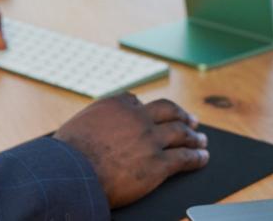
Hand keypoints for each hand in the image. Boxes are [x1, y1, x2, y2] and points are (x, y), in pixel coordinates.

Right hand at [55, 93, 208, 207]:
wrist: (73, 172)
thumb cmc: (70, 152)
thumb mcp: (80, 124)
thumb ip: (96, 121)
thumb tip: (98, 128)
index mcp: (116, 104)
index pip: (137, 101)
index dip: (148, 109)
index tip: (155, 113)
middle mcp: (136, 117)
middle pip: (167, 110)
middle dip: (181, 114)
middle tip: (191, 119)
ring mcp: (149, 139)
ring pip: (181, 132)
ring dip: (194, 136)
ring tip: (202, 139)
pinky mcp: (158, 164)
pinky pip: (185, 158)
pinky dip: (197, 157)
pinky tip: (203, 158)